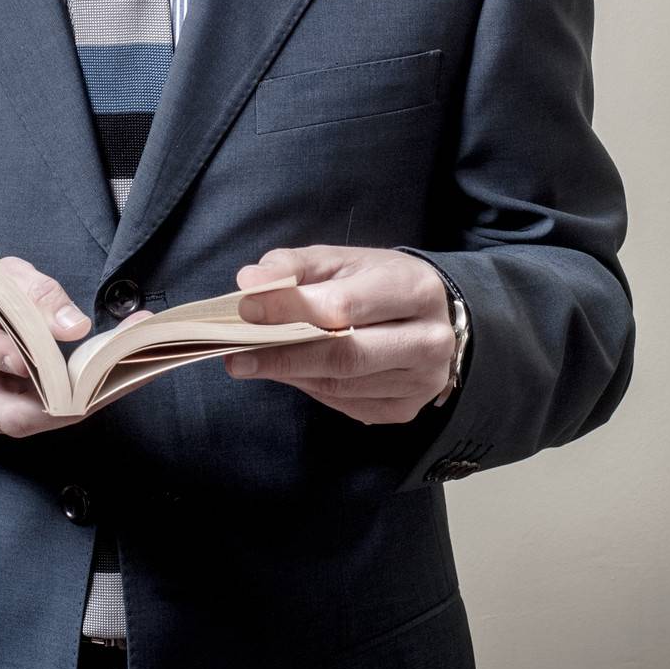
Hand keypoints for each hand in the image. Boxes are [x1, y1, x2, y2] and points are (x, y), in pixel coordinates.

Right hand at [0, 260, 154, 437]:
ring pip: (36, 422)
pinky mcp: (5, 423)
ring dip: (85, 401)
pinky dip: (82, 402)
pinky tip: (115, 379)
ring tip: (127, 370)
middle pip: (16, 411)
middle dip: (68, 397)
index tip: (46, 349)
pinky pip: (45, 419)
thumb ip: (34, 293)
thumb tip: (77, 325)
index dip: (11, 352)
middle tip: (112, 369)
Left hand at [225, 246, 454, 424]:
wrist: (434, 314)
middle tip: (236, 354)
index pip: (344, 305)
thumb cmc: (378, 281)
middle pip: (346, 355)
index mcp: (414, 289)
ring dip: (290, 373)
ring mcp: (421, 381)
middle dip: (284, 354)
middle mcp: (428, 340)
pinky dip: (311, 387)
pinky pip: (347, 403)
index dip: (291, 309)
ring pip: (343, 384)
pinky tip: (289, 371)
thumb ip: (295, 266)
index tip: (245, 309)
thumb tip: (250, 280)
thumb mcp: (342, 259)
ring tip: (250, 361)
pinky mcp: (406, 409)